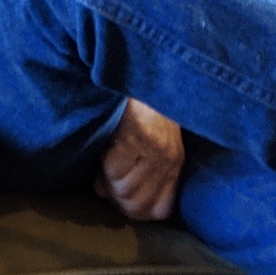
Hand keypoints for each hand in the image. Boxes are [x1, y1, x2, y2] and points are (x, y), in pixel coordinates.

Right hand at [95, 98, 183, 220]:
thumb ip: (135, 167)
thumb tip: (103, 191)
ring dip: (107, 181)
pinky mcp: (138, 139)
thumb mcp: (149, 137)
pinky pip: (114, 170)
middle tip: (104, 181)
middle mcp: (168, 160)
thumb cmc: (141, 100)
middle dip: (115, 198)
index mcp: (173, 161)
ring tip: (103, 162)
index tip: (117, 196)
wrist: (143, 64)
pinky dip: (103, 165)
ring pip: (123, 191)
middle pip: (136, 206)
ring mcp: (154, 151)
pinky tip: (102, 150)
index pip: (159, 210)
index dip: (133, 209)